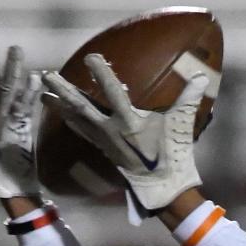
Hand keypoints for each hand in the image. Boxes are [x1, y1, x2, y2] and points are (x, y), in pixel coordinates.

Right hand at [0, 23, 42, 200]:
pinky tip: (35, 78)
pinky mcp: (17, 135)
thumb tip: (34, 78)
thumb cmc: (14, 160)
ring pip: (5, 92)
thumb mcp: (17, 125)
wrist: (12, 189)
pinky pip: (23, 112)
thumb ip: (23, 102)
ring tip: (17, 48)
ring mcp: (3, 124)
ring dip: (10, 70)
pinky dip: (28, 96)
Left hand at [41, 54, 208, 222]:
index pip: (114, 92)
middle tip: (46, 76)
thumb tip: (203, 76)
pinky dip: (71, 122)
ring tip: (42, 95)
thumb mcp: (182, 124)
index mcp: (130, 122)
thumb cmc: (173, 154)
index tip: (90, 58)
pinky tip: (62, 116)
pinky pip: (83, 133)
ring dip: (59, 107)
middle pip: (82, 107)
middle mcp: (112, 130)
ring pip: (77, 120)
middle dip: (63, 91)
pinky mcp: (105, 150)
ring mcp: (105, 141)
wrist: (162, 187)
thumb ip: (190, 98)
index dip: (102, 74)